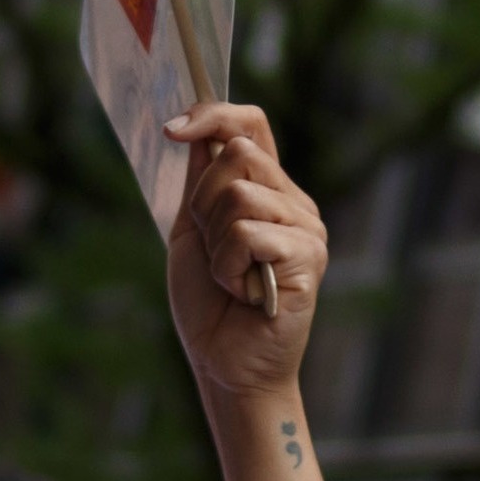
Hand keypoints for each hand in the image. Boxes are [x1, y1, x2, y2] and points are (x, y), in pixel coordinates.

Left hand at [162, 104, 324, 404]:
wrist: (225, 366)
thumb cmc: (210, 305)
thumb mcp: (192, 231)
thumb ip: (200, 183)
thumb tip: (197, 129)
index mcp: (268, 189)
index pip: (251, 124)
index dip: (212, 115)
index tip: (172, 130)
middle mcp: (294, 202)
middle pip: (237, 154)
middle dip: (203, 202)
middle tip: (214, 250)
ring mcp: (306, 228)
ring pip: (238, 195)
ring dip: (215, 244)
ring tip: (230, 278)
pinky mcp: (307, 256)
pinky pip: (248, 233)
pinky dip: (227, 266)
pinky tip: (243, 292)